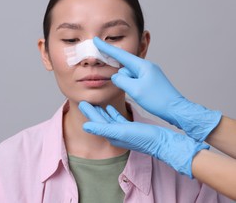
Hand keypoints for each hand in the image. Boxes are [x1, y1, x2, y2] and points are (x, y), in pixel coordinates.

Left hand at [79, 101, 208, 177]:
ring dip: (101, 112)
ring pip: (108, 120)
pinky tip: (111, 107)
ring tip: (95, 104)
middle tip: (84, 102)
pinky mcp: (131, 129)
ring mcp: (123, 132)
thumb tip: (84, 126)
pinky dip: (113, 113)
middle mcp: (115, 134)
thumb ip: (102, 128)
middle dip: (92, 111)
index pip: (97, 122)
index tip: (81, 102)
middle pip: (100, 121)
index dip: (89, 112)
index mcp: (111, 135)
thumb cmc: (143, 138)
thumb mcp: (120, 131)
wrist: (162, 142)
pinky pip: (118, 119)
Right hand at [93, 37, 221, 141]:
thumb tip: (116, 76)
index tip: (96, 40)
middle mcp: (146, 67)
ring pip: (129, 75)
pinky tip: (138, 94)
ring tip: (139, 94)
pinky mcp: (149, 82)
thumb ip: (121, 80)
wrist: (176, 110)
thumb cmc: (158, 100)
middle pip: (125, 67)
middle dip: (121, 76)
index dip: (107, 48)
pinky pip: (135, 80)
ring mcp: (148, 74)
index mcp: (143, 66)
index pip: (120, 55)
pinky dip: (132, 86)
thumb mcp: (135, 89)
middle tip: (130, 87)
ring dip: (128, 84)